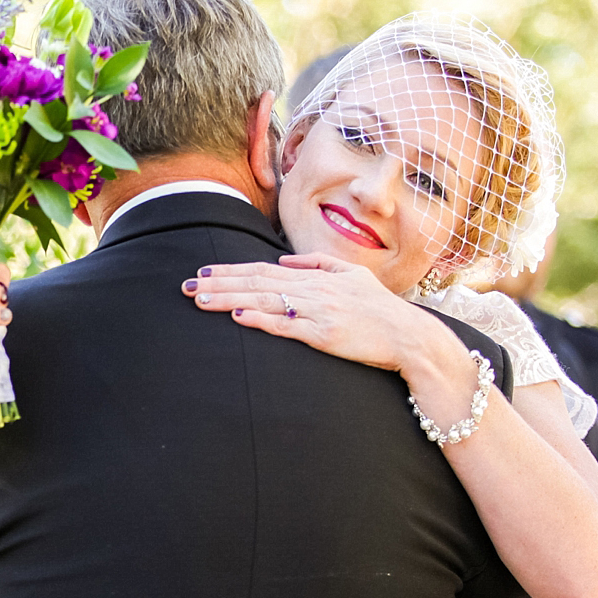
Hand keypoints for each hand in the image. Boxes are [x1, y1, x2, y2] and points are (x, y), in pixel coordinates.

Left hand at [183, 253, 447, 374]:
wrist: (410, 336)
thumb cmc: (380, 309)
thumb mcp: (352, 275)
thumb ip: (317, 263)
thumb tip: (284, 262)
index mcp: (316, 276)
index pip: (263, 270)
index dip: (231, 270)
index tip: (203, 271)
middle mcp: (313, 290)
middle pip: (256, 283)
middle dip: (219, 284)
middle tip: (187, 285)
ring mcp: (318, 311)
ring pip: (265, 301)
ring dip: (230, 299)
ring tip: (201, 299)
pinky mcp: (325, 334)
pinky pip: (287, 325)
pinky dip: (262, 319)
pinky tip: (239, 317)